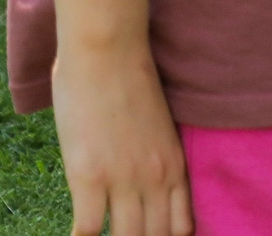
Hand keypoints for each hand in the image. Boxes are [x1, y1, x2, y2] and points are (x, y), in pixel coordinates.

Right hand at [52, 45, 192, 235]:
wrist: (111, 53)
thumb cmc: (132, 81)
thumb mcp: (159, 126)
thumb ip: (156, 155)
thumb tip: (143, 178)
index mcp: (175, 164)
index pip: (182, 226)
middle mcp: (156, 178)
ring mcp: (123, 179)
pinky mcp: (89, 177)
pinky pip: (89, 228)